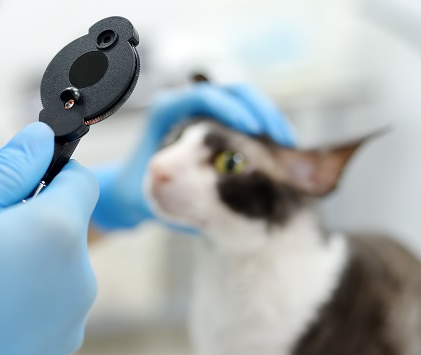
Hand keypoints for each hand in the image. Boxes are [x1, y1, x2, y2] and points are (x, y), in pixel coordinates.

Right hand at [0, 123, 98, 354]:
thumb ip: (3, 169)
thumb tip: (40, 141)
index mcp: (56, 237)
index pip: (80, 181)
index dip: (48, 169)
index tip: (15, 176)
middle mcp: (75, 287)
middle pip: (62, 232)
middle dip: (21, 223)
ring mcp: (64, 333)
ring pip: (47, 276)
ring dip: (13, 268)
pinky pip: (36, 317)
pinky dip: (9, 310)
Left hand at [91, 83, 295, 230]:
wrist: (130, 194)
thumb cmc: (136, 191)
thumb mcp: (151, 190)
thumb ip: (175, 188)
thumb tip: (208, 196)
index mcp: (167, 110)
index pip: (204, 95)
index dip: (232, 108)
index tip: (252, 130)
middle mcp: (187, 104)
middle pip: (233, 92)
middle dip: (262, 111)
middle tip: (282, 139)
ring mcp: (206, 112)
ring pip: (246, 103)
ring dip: (270, 121)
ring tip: (289, 147)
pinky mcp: (219, 125)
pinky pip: (248, 120)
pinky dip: (266, 133)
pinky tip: (282, 152)